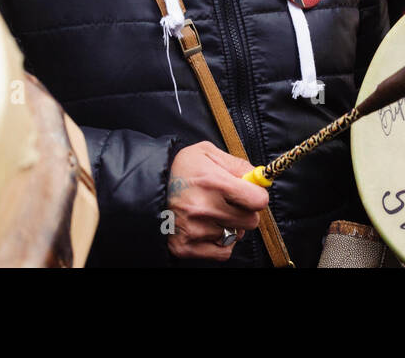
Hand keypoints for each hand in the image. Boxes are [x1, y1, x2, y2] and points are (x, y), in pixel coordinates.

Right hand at [166, 141, 269, 260]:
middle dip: (246, 211)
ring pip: (236, 235)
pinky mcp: (187, 247)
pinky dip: (221, 241)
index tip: (251, 192)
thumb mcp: (206, 152)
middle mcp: (204, 208)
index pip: (257, 200)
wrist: (144, 187)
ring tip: (213, 212)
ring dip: (230, 225)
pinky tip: (209, 227)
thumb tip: (260, 177)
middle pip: (250, 221)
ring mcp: (195, 230)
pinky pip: (223, 251)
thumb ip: (237, 164)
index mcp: (213, 182)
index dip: (257, 195)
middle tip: (232, 202)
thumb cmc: (179, 168)